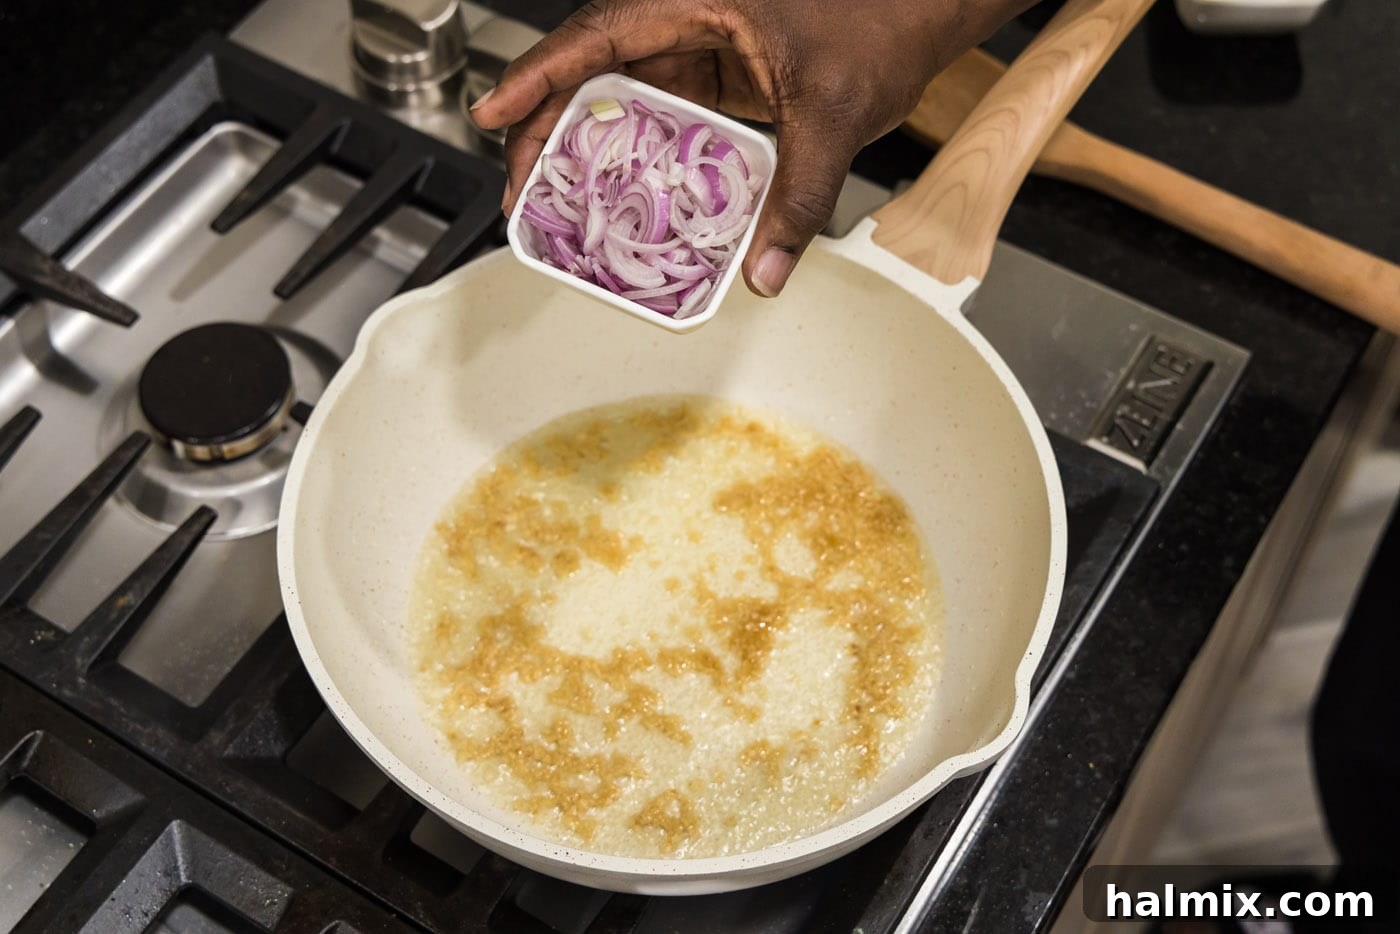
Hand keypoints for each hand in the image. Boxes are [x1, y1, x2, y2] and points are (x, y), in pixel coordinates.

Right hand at [472, 0, 1031, 296]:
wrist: (923, 14)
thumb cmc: (884, 21)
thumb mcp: (835, 113)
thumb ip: (799, 196)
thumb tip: (766, 271)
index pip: (597, 33)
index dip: (537, 74)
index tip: (493, 112)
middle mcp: (688, 18)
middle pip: (593, 71)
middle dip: (548, 128)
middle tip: (522, 191)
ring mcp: (701, 49)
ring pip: (623, 98)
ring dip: (589, 149)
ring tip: (559, 204)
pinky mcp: (719, 79)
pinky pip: (663, 119)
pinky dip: (639, 158)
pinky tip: (626, 200)